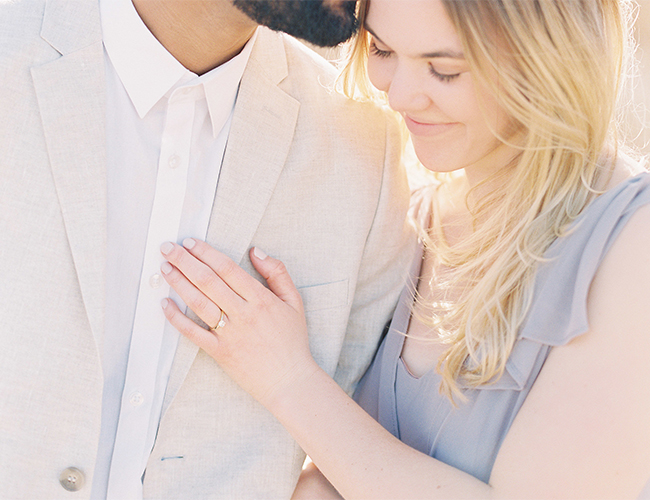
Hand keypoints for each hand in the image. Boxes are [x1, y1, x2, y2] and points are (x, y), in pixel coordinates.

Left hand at [160, 239, 319, 409]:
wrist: (290, 380)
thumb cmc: (292, 341)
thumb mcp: (294, 301)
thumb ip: (277, 273)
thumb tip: (256, 251)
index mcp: (260, 299)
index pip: (227, 268)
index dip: (206, 252)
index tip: (191, 242)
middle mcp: (243, 313)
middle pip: (208, 280)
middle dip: (184, 260)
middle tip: (168, 247)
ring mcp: (229, 334)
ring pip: (198, 302)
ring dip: (178, 282)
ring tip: (164, 267)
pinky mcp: (219, 352)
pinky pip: (192, 333)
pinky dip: (176, 318)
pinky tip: (164, 304)